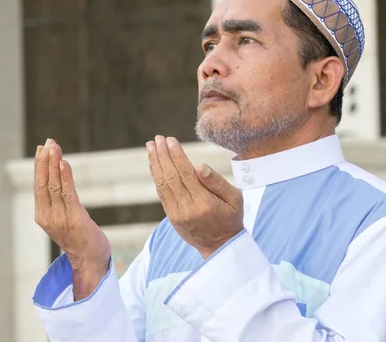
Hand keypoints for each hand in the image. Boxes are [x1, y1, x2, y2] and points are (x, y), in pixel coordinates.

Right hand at [34, 139, 110, 299]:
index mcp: (41, 215)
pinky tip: (64, 163)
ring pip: (54, 186)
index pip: (37, 185)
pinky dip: (65, 176)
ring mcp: (60, 219)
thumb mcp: (62, 218)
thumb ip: (56, 201)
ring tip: (55, 147)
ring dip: (54, 163)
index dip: (39, 165)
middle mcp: (47, 216)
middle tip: (49, 141)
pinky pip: (68, 193)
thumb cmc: (78, 237)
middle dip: (45, 160)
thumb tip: (55, 176)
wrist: (90, 261)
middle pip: (43, 182)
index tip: (43, 147)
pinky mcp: (75, 219)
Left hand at [146, 135, 243, 258]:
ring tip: (150, 147)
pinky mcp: (172, 217)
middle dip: (162, 155)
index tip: (170, 140)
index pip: (186, 173)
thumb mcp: (235, 199)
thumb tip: (200, 166)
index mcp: (205, 202)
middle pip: (171, 177)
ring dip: (155, 164)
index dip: (176, 155)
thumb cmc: (231, 218)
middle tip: (156, 139)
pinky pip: (162, 194)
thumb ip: (217, 182)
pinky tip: (154, 164)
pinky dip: (156, 177)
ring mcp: (177, 214)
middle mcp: (188, 208)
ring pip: (162, 184)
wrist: (221, 247)